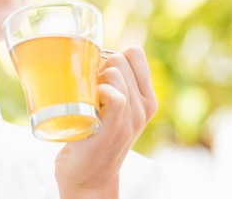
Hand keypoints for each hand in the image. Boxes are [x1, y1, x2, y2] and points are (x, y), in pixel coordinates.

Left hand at [54, 46, 157, 197]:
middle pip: (121, 57)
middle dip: (99, 64)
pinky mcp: (114, 127)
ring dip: (94, 77)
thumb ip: (111, 87)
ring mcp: (130, 118)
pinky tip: (88, 104)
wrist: (88, 179)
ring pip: (116, 71)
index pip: (135, 53)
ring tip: (85, 98)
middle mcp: (143, 107)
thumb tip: (89, 55)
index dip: (111, 54)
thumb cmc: (92, 138)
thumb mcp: (111, 110)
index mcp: (146, 99)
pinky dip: (99, 91)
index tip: (96, 73)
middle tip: (87, 88)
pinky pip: (114, 95)